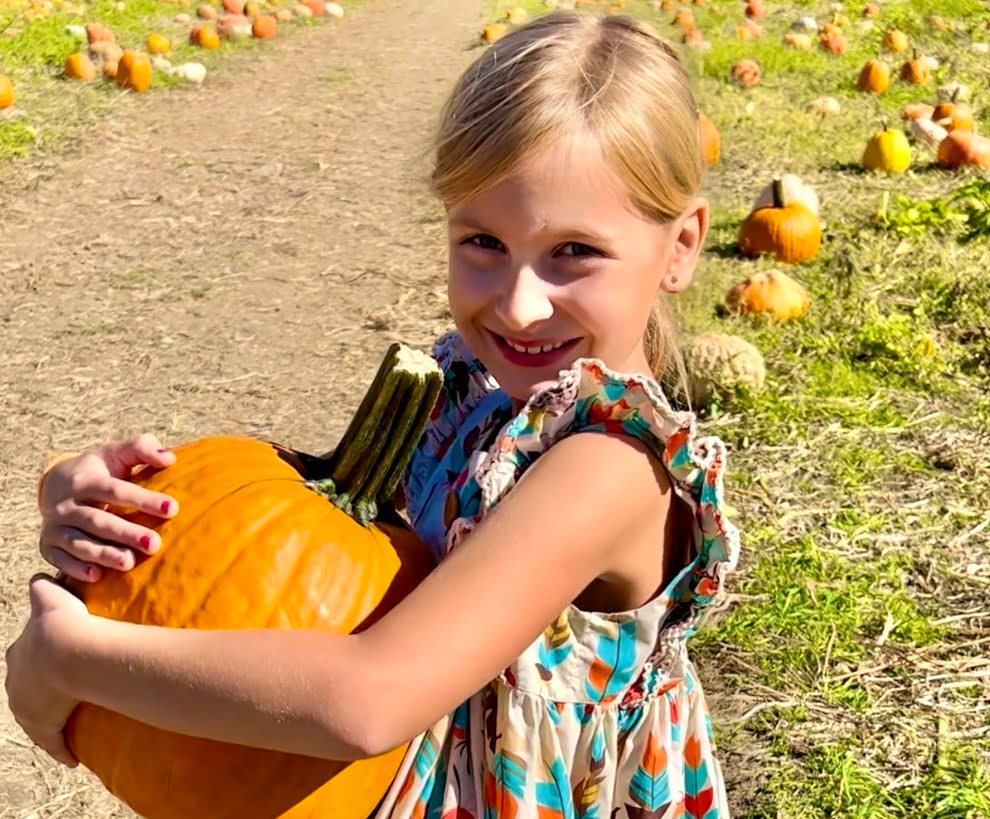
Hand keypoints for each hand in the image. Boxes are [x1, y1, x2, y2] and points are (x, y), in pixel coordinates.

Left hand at [4, 576, 89, 766]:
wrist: (68, 650)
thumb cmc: (64, 623)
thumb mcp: (51, 597)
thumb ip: (44, 586)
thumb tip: (40, 574)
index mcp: (20, 654)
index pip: (25, 656)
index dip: (40, 656)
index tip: (55, 660)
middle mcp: (17, 681)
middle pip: (27, 686)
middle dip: (41, 688)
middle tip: (65, 689)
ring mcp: (28, 705)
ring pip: (38, 715)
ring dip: (52, 718)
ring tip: (71, 720)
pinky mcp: (43, 725)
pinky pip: (52, 742)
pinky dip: (61, 749)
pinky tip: (71, 759)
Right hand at [39, 434, 178, 581]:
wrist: (56, 485)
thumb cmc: (100, 470)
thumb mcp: (117, 454)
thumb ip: (142, 449)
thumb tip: (168, 458)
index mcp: (85, 480)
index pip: (115, 491)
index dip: (143, 499)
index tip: (172, 508)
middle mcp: (66, 504)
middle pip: (98, 520)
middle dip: (126, 533)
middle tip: (155, 544)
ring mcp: (55, 526)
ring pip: (79, 542)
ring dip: (104, 554)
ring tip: (130, 563)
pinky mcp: (48, 545)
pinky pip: (59, 559)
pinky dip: (76, 568)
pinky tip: (97, 576)